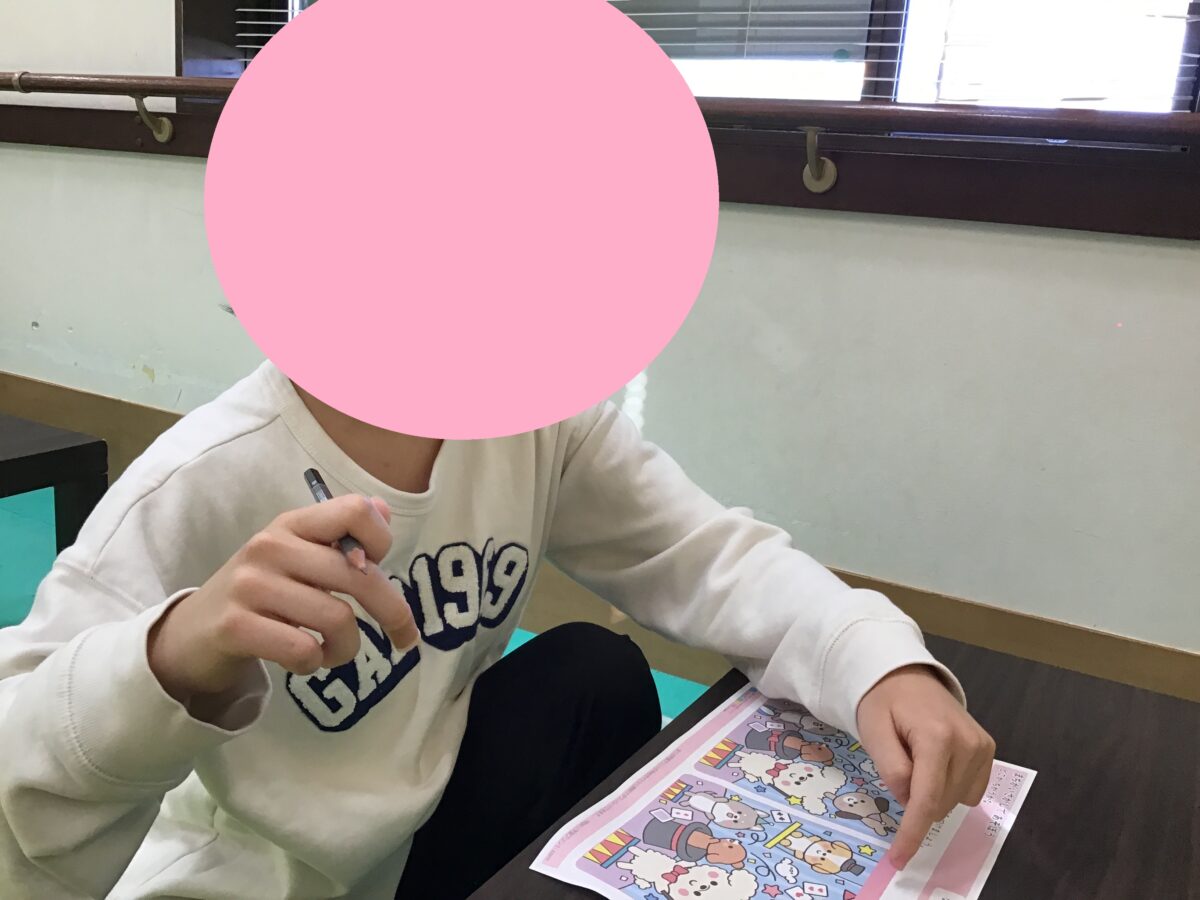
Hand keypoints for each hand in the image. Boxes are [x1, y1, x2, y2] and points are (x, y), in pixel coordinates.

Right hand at [149, 495, 417, 703]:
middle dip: (393, 613)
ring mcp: (250, 585)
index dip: (381, 541)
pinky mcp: (235, 626)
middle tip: (406, 639)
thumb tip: (383, 511)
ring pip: (336, 619)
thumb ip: (340, 536)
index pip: (355, 511)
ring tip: (333, 652)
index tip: (379, 570)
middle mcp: (271, 546)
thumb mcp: (296, 557)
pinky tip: (306, 659)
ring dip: (347, 648)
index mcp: (292, 524)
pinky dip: (316, 663)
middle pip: (358, 576)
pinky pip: (304, 650)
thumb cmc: (259, 595)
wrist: (190, 635)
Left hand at [856, 665, 995, 868]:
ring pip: (956, 800)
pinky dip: (949, 787)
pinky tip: (935, 763)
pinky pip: (970, 789)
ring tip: (916, 758)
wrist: (905, 674)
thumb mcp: (874, 733)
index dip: (912, 833)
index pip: (926, 800)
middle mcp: (968, 743)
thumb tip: (911, 802)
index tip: (899, 858)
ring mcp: (982, 746)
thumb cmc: (883, 702)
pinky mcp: (988, 748)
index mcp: (937, 738)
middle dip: (916, 801)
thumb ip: (892, 770)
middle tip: (899, 765)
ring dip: (932, 794)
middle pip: (941, 803)